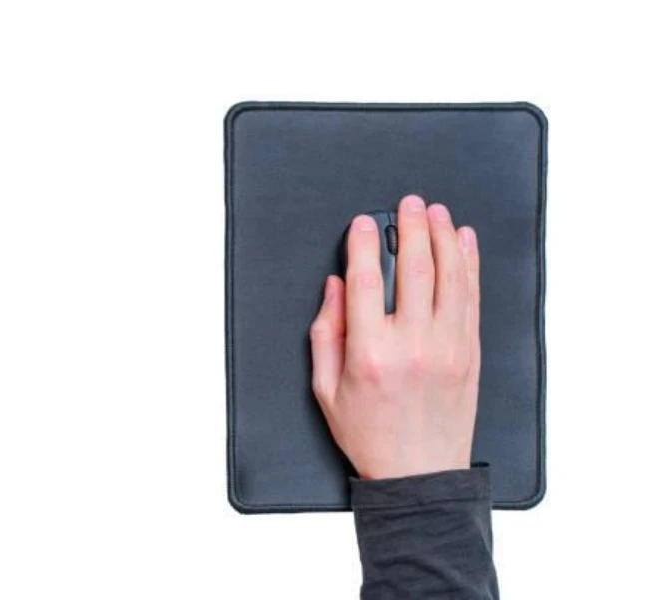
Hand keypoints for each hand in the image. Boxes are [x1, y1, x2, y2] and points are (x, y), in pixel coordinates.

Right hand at [309, 195, 480, 479]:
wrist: (419, 473)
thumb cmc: (369, 433)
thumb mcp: (326, 389)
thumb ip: (326, 333)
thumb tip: (336, 287)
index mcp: (370, 353)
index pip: (365, 281)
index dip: (363, 244)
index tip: (363, 223)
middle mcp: (412, 345)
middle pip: (414, 269)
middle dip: (411, 227)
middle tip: (408, 203)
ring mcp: (447, 347)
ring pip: (450, 277)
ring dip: (443, 237)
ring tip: (436, 212)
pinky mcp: (470, 353)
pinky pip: (471, 298)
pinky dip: (470, 265)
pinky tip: (464, 242)